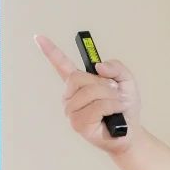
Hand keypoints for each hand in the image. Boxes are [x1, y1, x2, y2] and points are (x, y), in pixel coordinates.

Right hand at [35, 34, 139, 153]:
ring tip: (117, 104)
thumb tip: (99, 66)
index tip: (38, 37)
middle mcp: (71, 96)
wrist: (130, 132)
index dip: (50, 51)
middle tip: (115, 91)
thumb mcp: (126, 81)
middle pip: (78, 78)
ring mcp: (72, 111)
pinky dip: (112, 106)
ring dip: (110, 97)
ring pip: (89, 92)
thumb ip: (116, 68)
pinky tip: (115, 112)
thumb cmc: (124, 107)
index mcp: (79, 83)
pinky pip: (96, 107)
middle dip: (102, 83)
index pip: (61, 65)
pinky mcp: (78, 124)